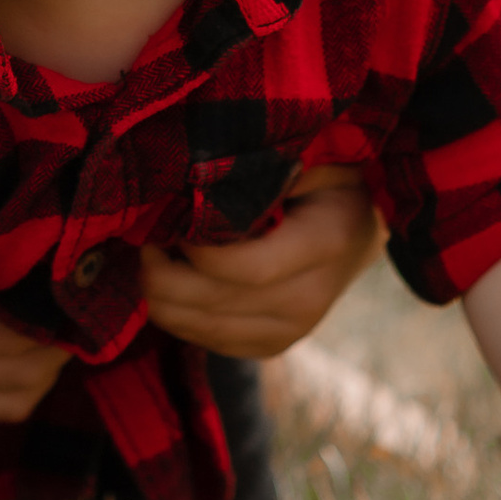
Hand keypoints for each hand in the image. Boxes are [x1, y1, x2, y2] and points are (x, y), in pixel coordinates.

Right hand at [0, 287, 66, 419]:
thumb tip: (5, 256)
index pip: (11, 337)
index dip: (47, 319)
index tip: (67, 290)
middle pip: (23, 375)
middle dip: (58, 349)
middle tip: (74, 316)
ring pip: (13, 403)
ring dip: (45, 375)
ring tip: (58, 340)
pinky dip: (21, 390)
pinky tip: (28, 362)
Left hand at [139, 174, 382, 359]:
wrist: (356, 228)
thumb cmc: (324, 177)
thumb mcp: (309, 154)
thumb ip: (266, 166)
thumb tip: (202, 178)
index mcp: (326, 243)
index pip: (249, 267)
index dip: (197, 251)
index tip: (169, 223)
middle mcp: (312, 298)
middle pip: (217, 303)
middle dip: (164, 275)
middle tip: (144, 238)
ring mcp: (293, 329)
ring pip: (205, 329)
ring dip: (163, 297)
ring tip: (152, 255)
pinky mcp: (272, 345)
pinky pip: (209, 342)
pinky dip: (178, 316)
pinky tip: (170, 282)